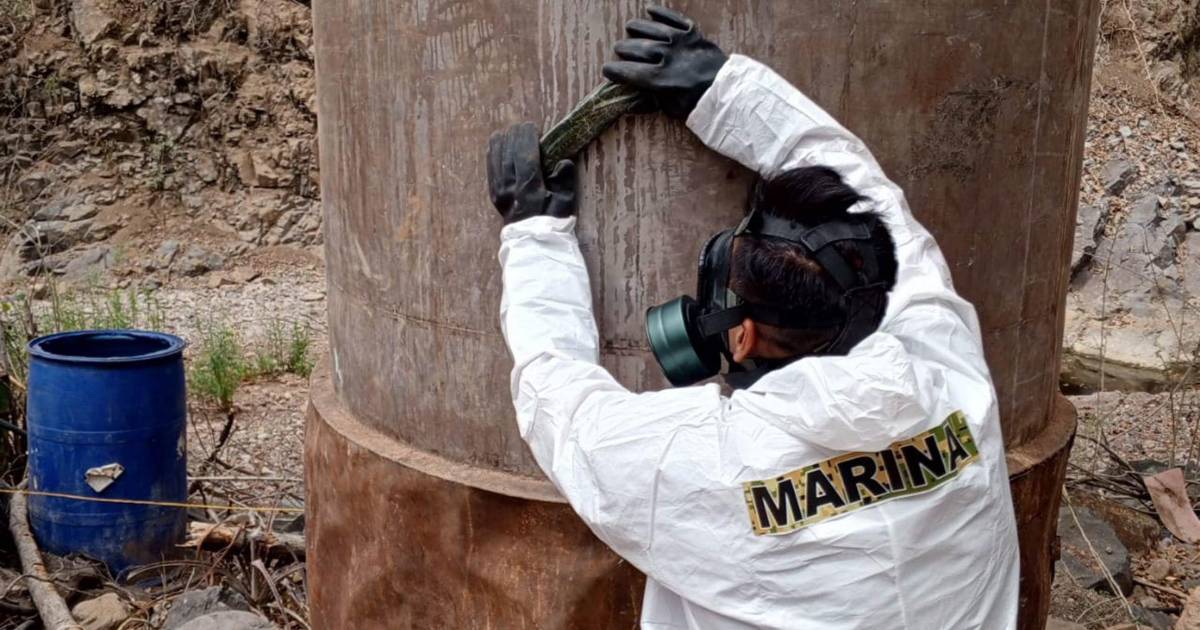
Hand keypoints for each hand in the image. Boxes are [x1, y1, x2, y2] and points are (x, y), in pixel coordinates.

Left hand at [487, 122, 577, 224]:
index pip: (525, 157)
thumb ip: (565, 181)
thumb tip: (563, 161)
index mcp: (529, 190)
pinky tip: (495, 145)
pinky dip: (492, 155)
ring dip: (501, 143)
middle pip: (509, 155)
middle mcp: (511, 189)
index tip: (532, 126)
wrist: (533, 244)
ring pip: (497, 161)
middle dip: (515, 137)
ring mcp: (499, 193)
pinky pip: (490, 170)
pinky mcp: (494, 195)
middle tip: (522, 126)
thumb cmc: (553, 223)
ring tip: (507, 131)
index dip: (527, 139)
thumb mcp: (566, 204)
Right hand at [602, 6, 727, 118]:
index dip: (616, 71)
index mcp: (660, 79)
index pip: (630, 72)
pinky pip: (674, 18)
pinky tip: (649, 10)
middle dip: (625, 49)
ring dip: (638, 28)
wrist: (728, 91)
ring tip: (629, 28)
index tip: (606, 70)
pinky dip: (661, 13)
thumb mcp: (672, 109)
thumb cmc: (698, 104)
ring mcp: (680, 42)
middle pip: (639, 49)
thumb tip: (628, 104)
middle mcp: (667, 57)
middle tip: (618, 49)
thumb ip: (650, 102)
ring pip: (653, 30)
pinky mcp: (693, 33)